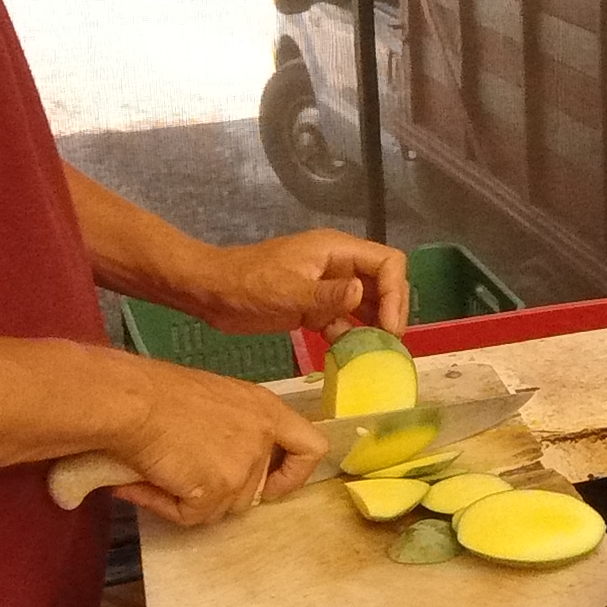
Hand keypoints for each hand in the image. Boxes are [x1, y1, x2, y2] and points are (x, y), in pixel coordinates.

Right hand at [102, 361, 324, 526]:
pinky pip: (191, 516)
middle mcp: (262, 440)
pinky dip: (165, 505)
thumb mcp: (215, 400)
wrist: (132, 402)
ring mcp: (242, 469)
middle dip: (219, 491)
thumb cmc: (160, 391)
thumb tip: (219, 458)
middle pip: (253, 491)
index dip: (294, 474)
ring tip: (159, 471)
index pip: (311, 449)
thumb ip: (233, 428)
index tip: (271, 485)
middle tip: (183, 472)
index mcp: (267, 411)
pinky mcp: (216, 491)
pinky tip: (144, 484)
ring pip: (222, 508)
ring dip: (191, 499)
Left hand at [186, 230, 410, 335]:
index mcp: (336, 250)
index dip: (395, 292)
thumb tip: (361, 294)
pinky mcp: (314, 307)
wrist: (211, 293)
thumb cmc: (247, 285)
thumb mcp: (287, 291)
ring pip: (366, 304)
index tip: (388, 326)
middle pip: (383, 283)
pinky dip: (350, 337)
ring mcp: (327, 287)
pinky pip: (344, 320)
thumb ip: (326, 295)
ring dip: (373, 327)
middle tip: (387, 344)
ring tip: (376, 355)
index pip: (388, 262)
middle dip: (390, 311)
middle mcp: (338, 265)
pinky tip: (350, 356)